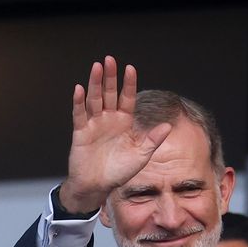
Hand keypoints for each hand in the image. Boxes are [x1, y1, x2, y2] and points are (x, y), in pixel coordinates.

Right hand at [59, 56, 173, 214]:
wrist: (99, 186)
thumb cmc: (120, 171)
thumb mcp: (141, 156)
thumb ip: (153, 140)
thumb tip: (168, 125)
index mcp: (125, 123)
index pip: (127, 99)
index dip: (128, 84)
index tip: (130, 69)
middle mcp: (109, 120)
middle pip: (109, 94)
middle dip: (110, 77)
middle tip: (110, 60)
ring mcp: (94, 124)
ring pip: (94, 99)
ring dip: (95, 83)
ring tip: (97, 67)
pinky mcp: (81, 131)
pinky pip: (80, 114)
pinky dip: (79, 102)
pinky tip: (80, 89)